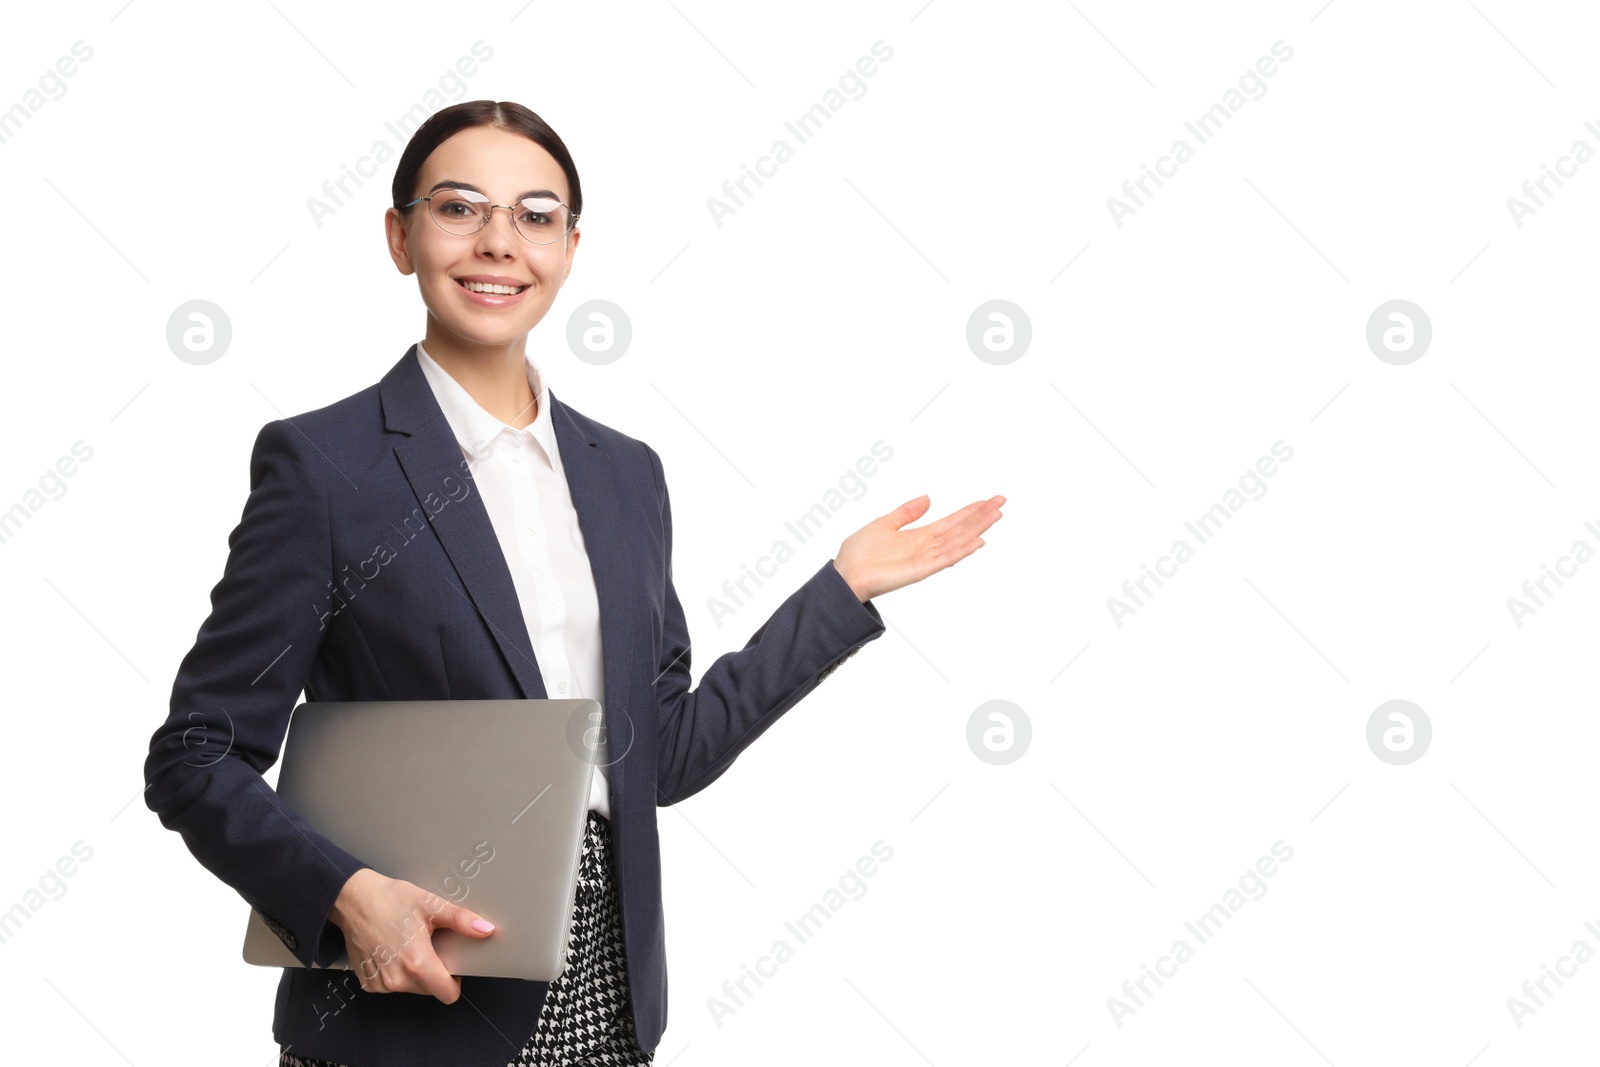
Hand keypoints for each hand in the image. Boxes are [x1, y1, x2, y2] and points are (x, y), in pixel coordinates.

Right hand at [327, 868, 495, 1003]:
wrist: (353, 898)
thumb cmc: (391, 899)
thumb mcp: (431, 905)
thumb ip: (461, 920)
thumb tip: (486, 929)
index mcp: (416, 963)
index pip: (448, 994)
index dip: (454, 981)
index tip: (450, 964)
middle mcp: (397, 979)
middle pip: (430, 990)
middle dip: (433, 973)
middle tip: (427, 945)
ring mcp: (380, 983)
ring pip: (411, 989)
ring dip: (414, 973)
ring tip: (407, 945)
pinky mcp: (368, 983)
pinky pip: (392, 986)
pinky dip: (395, 973)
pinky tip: (391, 950)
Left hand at [833, 494, 1003, 601]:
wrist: (845, 574)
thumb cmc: (859, 553)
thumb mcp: (885, 523)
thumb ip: (907, 512)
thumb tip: (928, 498)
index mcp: (919, 536)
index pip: (952, 521)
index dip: (970, 510)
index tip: (988, 500)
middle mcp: (927, 547)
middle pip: (960, 529)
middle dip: (981, 516)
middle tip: (1001, 502)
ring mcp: (926, 559)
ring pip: (958, 541)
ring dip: (978, 528)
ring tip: (996, 516)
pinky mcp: (920, 570)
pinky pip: (945, 558)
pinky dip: (962, 550)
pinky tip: (978, 541)